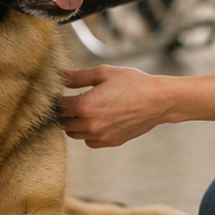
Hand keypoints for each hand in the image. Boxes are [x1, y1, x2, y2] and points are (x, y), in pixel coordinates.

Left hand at [59, 66, 214, 146]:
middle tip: (66, 102)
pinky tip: (93, 122)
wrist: (160, 100)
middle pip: (62, 123)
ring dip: (72, 124)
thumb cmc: (134, 84)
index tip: (57, 94)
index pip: (58, 107)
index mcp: (85, 106)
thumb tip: (60, 75)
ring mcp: (101, 135)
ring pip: (73, 134)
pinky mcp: (111, 141)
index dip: (54, 100)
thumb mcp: (104, 73)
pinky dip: (87, 134)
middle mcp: (91, 124)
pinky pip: (89, 142)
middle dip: (62, 113)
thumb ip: (78, 76)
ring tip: (79, 111)